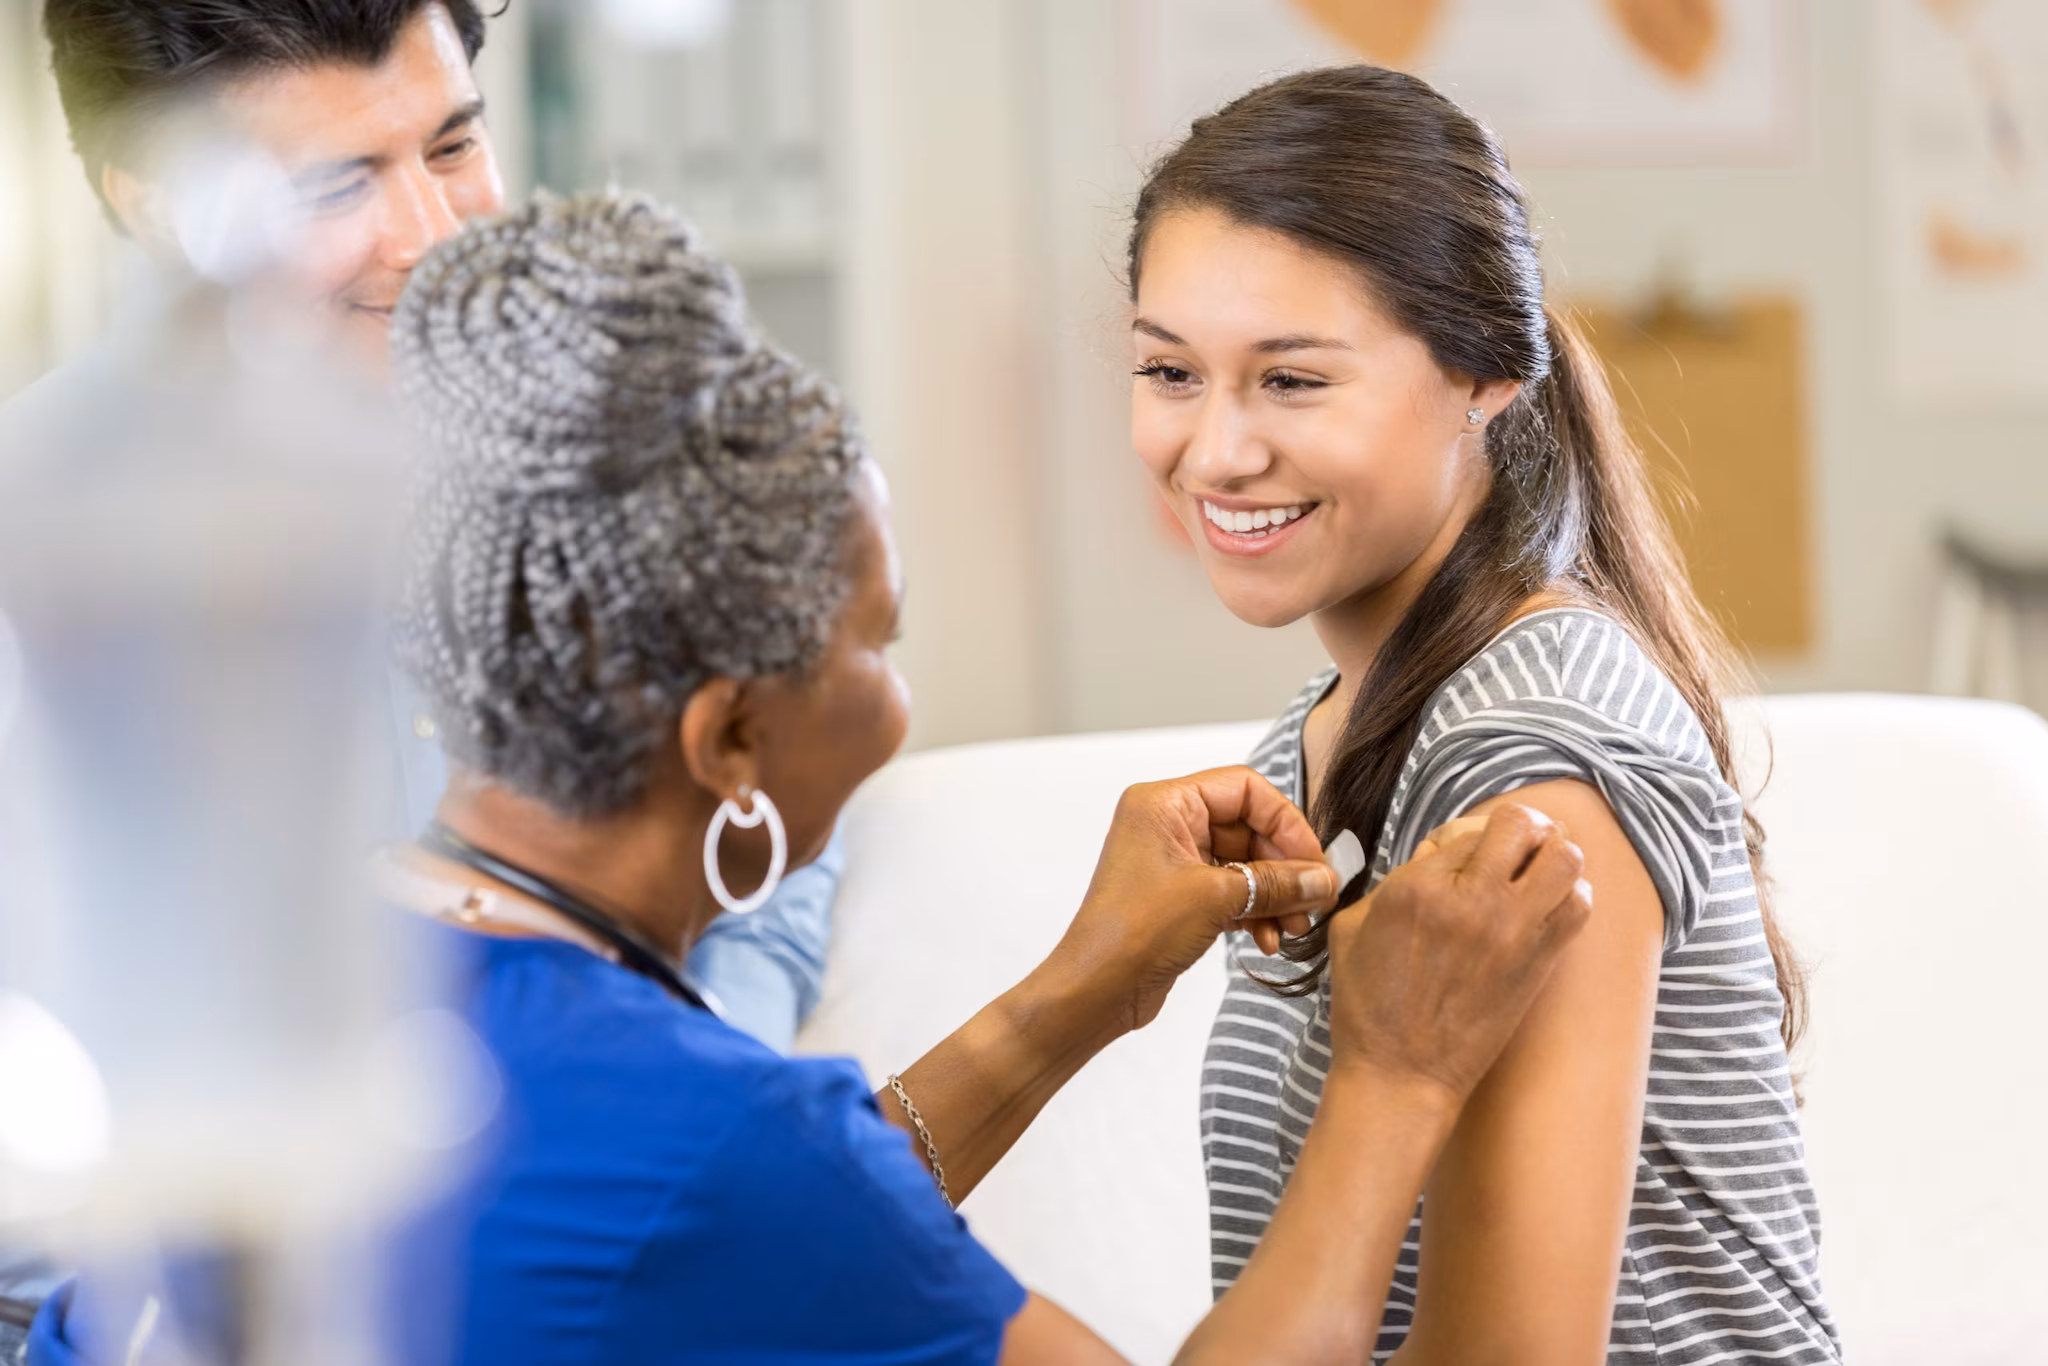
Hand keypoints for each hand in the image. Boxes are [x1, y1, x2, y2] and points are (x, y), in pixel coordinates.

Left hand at [1047, 767, 1340, 1036]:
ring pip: (1244, 864)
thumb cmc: (1136, 932)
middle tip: (1313, 901)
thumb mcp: (1216, 899)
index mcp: (1165, 804)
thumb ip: (1277, 883)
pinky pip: (1232, 892)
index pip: (1244, 790)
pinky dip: (1255, 912)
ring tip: (1295, 928)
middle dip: (1284, 867)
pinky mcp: (1180, 898)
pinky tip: (1269, 940)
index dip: (1285, 822)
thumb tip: (1324, 880)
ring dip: (1274, 894)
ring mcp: (1173, 862)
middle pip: (1248, 828)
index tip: (1314, 861)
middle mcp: (1167, 825)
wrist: (1095, 991)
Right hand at [1323, 804, 1590, 1103]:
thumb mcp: (1351, 926)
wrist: (1401, 1074)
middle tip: (1508, 848)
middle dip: (1516, 828)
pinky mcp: (1539, 962)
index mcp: (1416, 888)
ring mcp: (1511, 931)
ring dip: (1552, 856)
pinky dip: (1570, 896)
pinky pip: (1578, 905)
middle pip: (1521, 825)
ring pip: (1565, 857)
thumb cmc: (1369, 1006)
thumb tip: (1432, 859)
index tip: (1456, 861)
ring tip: (1535, 873)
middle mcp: (1470, 901)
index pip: (1463, 829)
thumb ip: (1392, 880)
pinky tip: (1547, 907)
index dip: (1461, 838)